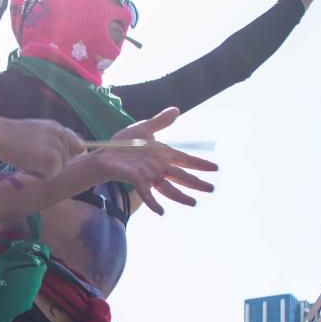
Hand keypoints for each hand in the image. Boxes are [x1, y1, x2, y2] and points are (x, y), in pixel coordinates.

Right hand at [0, 117, 87, 178]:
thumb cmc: (10, 134)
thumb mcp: (36, 131)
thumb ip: (51, 139)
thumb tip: (63, 151)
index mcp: (59, 128)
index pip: (78, 145)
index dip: (70, 155)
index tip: (59, 161)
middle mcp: (62, 136)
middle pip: (66, 161)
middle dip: (52, 165)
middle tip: (31, 158)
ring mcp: (58, 148)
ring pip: (58, 170)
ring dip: (43, 170)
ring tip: (27, 159)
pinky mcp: (52, 161)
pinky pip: (49, 176)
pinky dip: (37, 174)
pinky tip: (26, 164)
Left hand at [99, 108, 217, 215]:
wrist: (104, 153)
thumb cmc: (123, 143)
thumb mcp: (143, 128)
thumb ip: (160, 122)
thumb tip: (177, 110)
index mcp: (162, 155)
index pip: (185, 160)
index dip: (200, 164)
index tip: (216, 168)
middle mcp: (158, 167)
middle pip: (181, 176)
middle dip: (197, 183)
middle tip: (212, 189)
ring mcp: (148, 175)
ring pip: (168, 188)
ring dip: (181, 196)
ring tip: (193, 203)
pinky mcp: (137, 181)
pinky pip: (147, 194)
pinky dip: (153, 203)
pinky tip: (161, 212)